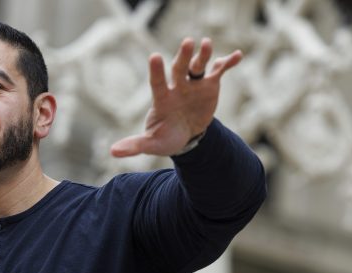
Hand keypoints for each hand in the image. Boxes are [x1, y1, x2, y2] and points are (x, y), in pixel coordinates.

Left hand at [110, 37, 242, 156]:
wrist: (186, 136)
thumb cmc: (165, 138)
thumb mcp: (152, 144)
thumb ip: (135, 145)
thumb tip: (113, 152)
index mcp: (162, 98)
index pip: (157, 82)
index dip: (157, 71)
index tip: (155, 57)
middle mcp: (177, 86)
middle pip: (179, 68)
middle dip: (183, 56)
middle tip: (188, 42)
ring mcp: (193, 84)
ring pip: (198, 65)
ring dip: (202, 54)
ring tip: (205, 43)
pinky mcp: (209, 85)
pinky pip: (219, 71)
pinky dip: (228, 63)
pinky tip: (237, 56)